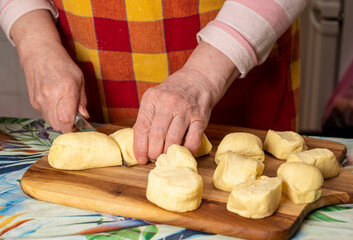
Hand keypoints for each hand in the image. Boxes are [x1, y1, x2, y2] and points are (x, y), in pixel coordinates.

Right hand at [11, 10, 87, 132]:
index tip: (80, 125)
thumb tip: (84, 116)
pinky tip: (56, 103)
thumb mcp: (80, 79)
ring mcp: (39, 100)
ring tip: (65, 109)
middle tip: (74, 118)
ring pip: (51, 122)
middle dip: (68, 125)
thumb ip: (82, 100)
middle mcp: (50, 97)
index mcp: (65, 90)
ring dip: (60, 121)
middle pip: (59, 125)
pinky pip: (45, 115)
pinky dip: (52, 114)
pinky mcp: (33, 102)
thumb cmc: (62, 64)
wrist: (39, 53)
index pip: (67, 120)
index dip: (74, 127)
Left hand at [133, 68, 216, 162]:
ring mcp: (185, 110)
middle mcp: (168, 102)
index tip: (141, 158)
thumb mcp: (155, 99)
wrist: (198, 79)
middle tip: (154, 158)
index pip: (142, 127)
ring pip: (173, 138)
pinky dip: (187, 150)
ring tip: (165, 157)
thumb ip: (147, 118)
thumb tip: (140, 144)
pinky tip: (182, 152)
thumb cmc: (173, 93)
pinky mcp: (200, 118)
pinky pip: (193, 140)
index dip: (140, 146)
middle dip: (153, 152)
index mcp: (152, 98)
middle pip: (157, 134)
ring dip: (167, 152)